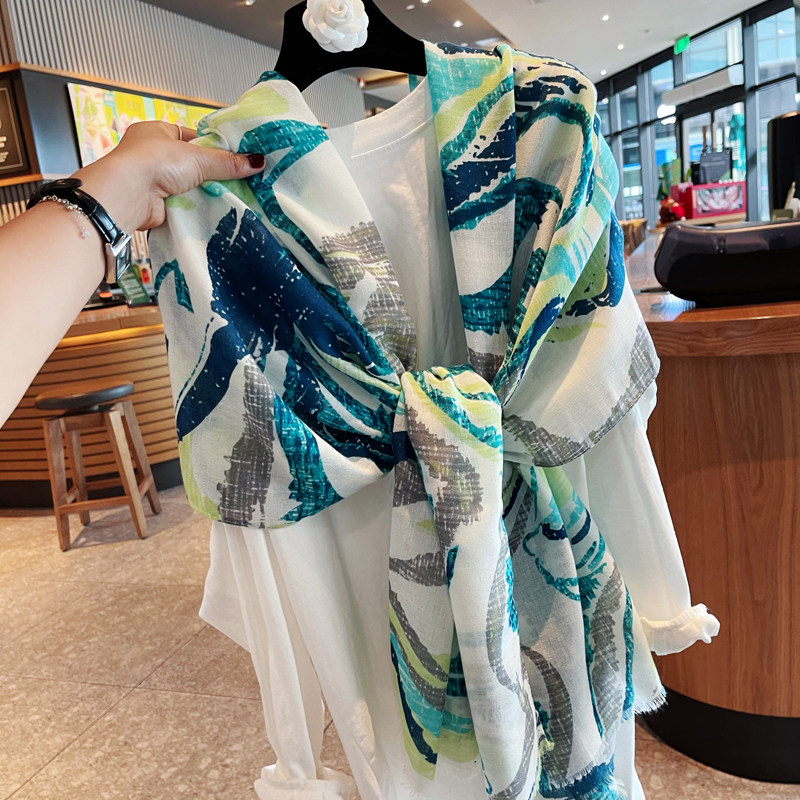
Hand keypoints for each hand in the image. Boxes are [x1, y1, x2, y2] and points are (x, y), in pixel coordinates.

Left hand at [72, 120, 264, 231]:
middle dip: (212, 173)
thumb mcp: (197, 158)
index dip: (213, 146)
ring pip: (189, 185)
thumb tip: (258, 161)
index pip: (192, 137)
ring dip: (205, 191)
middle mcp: (152, 154)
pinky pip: (184, 204)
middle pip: (192, 164)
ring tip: (232, 196)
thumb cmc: (154, 162)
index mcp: (157, 131)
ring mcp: (153, 180)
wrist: (129, 195)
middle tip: (239, 180)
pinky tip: (214, 210)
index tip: (235, 157)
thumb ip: (227, 162)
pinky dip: (197, 207)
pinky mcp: (157, 203)